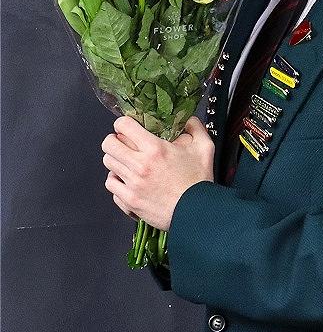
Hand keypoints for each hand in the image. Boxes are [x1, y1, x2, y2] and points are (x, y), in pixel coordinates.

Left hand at [101, 115, 214, 230]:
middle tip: (123, 143)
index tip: (128, 127)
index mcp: (155, 149)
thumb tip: (188, 119)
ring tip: (126, 161)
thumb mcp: (204, 148)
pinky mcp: (129, 200)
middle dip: (114, 140)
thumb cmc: (199, 182)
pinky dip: (116, 180)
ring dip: (116, 159)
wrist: (196, 213)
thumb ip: (195, 128)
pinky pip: (111, 184)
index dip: (123, 123)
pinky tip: (126, 179)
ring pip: (108, 163)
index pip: (123, 126)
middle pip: (108, 144)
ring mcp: (132, 184)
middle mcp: (140, 165)